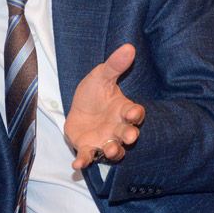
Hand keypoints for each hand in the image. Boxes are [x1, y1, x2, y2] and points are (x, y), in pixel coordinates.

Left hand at [65, 44, 144, 169]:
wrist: (77, 107)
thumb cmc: (94, 92)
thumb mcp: (101, 76)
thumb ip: (114, 65)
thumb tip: (128, 46)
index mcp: (123, 110)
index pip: (135, 113)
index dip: (135, 114)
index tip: (134, 112)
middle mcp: (117, 128)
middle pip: (127, 134)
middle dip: (129, 136)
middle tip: (131, 136)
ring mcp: (104, 140)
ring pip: (113, 149)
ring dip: (113, 151)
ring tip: (110, 149)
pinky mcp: (88, 148)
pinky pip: (89, 157)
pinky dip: (84, 162)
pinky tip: (77, 165)